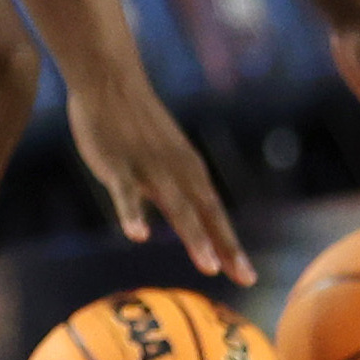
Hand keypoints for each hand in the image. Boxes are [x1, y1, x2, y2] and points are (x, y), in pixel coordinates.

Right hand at [66, 67, 250, 283]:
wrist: (111, 81)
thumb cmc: (135, 120)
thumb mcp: (164, 153)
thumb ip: (175, 182)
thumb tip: (186, 210)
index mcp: (188, 170)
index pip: (215, 215)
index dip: (231, 247)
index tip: (248, 277)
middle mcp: (176, 171)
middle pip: (206, 215)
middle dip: (225, 248)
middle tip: (244, 278)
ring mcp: (148, 169)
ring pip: (176, 207)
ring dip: (194, 237)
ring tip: (208, 266)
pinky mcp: (118, 166)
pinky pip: (126, 194)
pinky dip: (134, 214)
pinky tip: (138, 236)